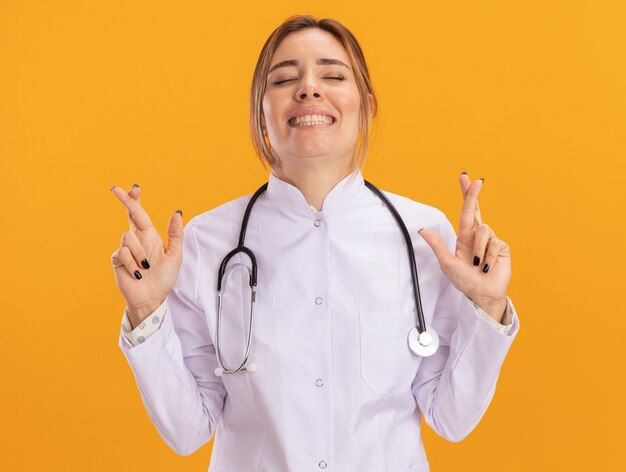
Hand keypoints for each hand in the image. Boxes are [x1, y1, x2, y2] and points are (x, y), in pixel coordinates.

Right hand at [110, 184, 183, 325]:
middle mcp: (137, 240)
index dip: (135, 200)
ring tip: (146, 267)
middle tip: (116, 189)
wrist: (152, 298)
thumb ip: (175, 235)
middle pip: (129, 216)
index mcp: (150, 236)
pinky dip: (133, 264)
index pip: (140, 214)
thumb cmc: (164, 279)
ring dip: (139, 253)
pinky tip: (138, 275)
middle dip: (125, 201)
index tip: (133, 187)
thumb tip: (177, 213)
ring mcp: (126, 249)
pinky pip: (123, 253)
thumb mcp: (175, 256)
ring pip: (128, 238)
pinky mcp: (118, 260)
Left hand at [418, 173, 510, 320]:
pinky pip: (493, 243)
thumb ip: (437, 245)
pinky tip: (486, 267)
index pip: (465, 212)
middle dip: (474, 194)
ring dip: (477, 249)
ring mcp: (491, 240)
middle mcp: (478, 235)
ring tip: (476, 265)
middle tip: (476, 180)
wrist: (482, 294)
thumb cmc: (464, 281)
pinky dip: (486, 256)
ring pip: (483, 230)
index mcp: (464, 236)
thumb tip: (422, 229)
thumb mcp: (447, 263)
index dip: (466, 195)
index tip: (465, 178)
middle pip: (476, 209)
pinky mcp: (501, 247)